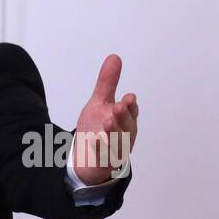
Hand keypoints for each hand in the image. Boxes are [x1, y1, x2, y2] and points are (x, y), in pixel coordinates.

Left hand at [72, 53, 138, 184]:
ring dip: (114, 132)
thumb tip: (114, 57)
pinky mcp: (104, 162)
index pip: (131, 112)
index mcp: (126, 119)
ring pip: (118, 141)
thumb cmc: (97, 128)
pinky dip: (101, 149)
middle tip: (118, 106)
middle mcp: (124, 134)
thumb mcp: (100, 103)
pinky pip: (104, 156)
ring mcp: (115, 149)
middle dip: (124, 116)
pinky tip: (94, 141)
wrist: (87, 156)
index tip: (127, 97)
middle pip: (127, 126)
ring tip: (108, 123)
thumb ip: (107, 83)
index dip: (130, 106)